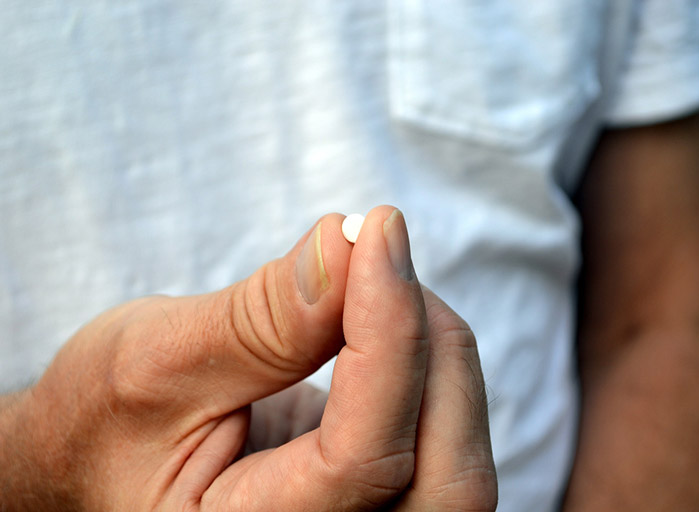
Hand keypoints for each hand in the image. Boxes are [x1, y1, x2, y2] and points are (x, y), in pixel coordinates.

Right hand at [1, 206, 496, 510]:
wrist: (98, 453)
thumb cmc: (103, 420)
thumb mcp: (155, 364)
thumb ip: (258, 320)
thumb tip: (348, 245)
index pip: (362, 458)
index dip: (388, 334)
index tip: (378, 232)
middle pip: (444, 479)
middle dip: (431, 347)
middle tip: (381, 256)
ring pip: (456, 464)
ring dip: (438, 355)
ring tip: (379, 283)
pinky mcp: (371, 498)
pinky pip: (438, 443)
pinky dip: (428, 369)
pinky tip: (385, 322)